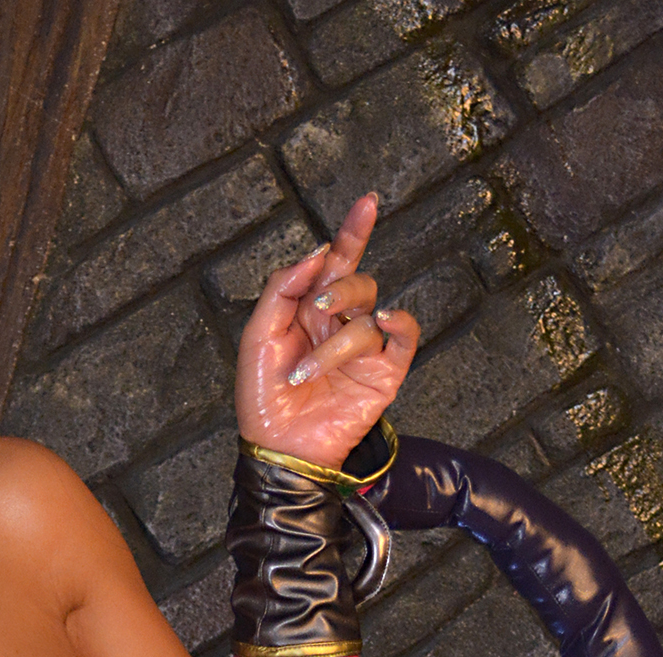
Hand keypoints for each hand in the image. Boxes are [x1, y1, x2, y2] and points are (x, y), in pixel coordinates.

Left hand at [236, 194, 421, 468]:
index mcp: (307, 312)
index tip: (367, 202)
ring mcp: (364, 348)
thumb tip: (316, 255)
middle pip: (356, 281)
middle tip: (316, 309)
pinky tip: (382, 324)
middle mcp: (338, 324)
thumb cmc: (263, 398)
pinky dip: (398, 324)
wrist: (279, 449)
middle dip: (337, 287)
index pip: (335, 263)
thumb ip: (281, 290)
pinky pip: (405, 334)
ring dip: (335, 342)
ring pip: (370, 313)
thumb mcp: (257, 337)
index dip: (352, 233)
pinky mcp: (385, 372)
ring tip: (305, 372)